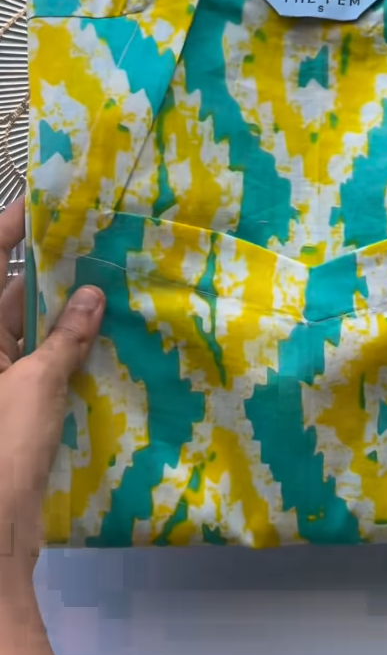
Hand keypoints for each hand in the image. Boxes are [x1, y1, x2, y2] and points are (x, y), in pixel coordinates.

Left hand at [0, 197, 104, 582]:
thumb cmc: (1, 449)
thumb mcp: (36, 386)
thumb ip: (66, 338)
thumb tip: (93, 295)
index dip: (9, 232)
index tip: (38, 204)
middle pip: (7, 298)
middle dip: (48, 273)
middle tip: (92, 242)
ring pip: (25, 332)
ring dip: (62, 314)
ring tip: (108, 283)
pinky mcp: (10, 407)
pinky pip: (36, 364)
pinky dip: (64, 351)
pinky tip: (102, 337)